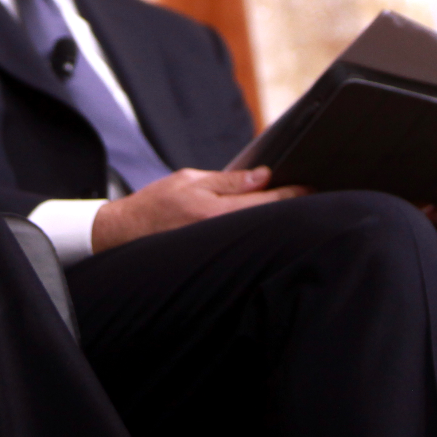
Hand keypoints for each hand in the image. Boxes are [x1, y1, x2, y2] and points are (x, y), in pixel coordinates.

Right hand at [91, 167, 306, 252]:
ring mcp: (219, 249)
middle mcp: (221, 234)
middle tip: (310, 196)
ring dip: (275, 222)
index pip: (266, 202)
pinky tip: (264, 225)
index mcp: (216, 211)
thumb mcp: (190, 180)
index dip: (292, 194)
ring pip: (258, 234)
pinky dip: (257, 232)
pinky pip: (243, 243)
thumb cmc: (155, 205)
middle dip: (289, 209)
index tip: (310, 187)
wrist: (126, 235)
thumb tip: (262, 177)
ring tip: (292, 209)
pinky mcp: (215, 259)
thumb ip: (228, 181)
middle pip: (268, 222)